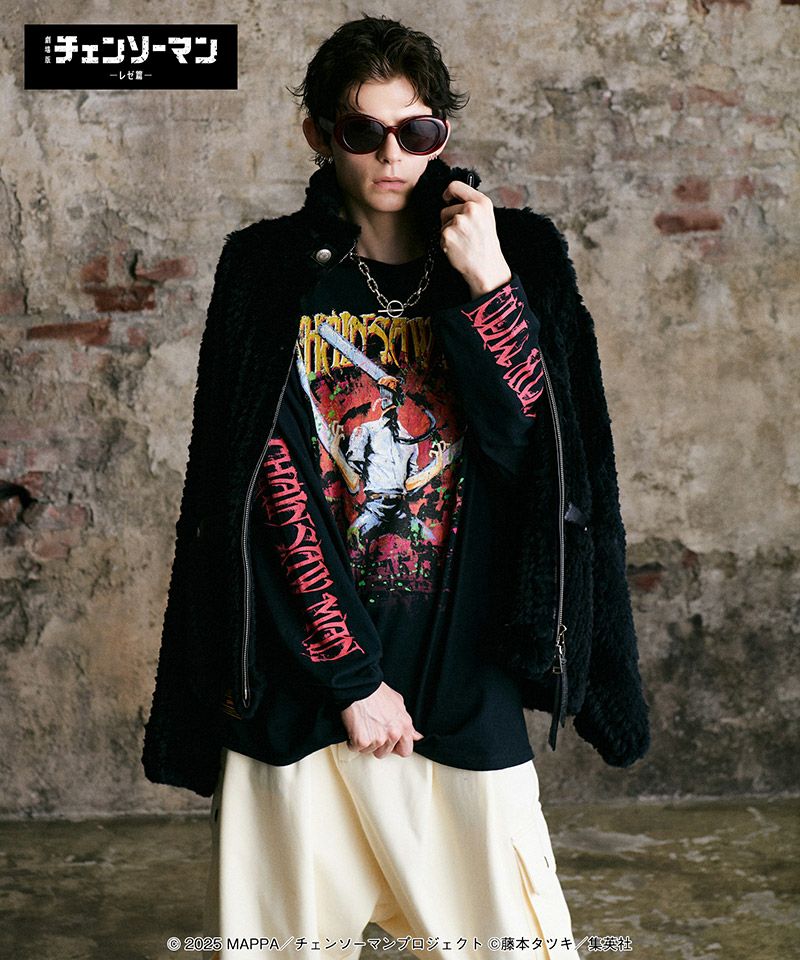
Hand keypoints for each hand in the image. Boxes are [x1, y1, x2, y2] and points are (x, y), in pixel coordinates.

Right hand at [341, 682, 423, 758]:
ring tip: (363, 725)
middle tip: (372, 731)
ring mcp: (378, 739)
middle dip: (378, 746)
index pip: (406, 750)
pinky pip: (356, 748)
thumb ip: (406, 722)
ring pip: (370, 751)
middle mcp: (393, 734)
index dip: (396, 747)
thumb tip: (416, 736)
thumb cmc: (376, 692)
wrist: (359, 686)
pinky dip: (353, 741)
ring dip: (365, 742)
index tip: (389, 742)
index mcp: (404, 726)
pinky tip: (355, 727)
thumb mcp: (398, 703)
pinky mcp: (362, 741)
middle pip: (385, 753)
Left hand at [440, 180, 512, 298]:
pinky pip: (440, 234)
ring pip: (443, 222)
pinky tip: (458, 248)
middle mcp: (471, 209)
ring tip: (463, 241)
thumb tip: (452, 198)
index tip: (446, 199)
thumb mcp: (486, 218)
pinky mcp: (447, 233)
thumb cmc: (486, 245)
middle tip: (464, 234)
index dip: (448, 193)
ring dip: (448, 232)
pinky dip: (446, 243)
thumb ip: (472, 205)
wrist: (486, 267)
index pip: (455, 186)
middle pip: (446, 208)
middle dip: (450, 220)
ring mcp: (458, 221)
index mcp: (482, 202)